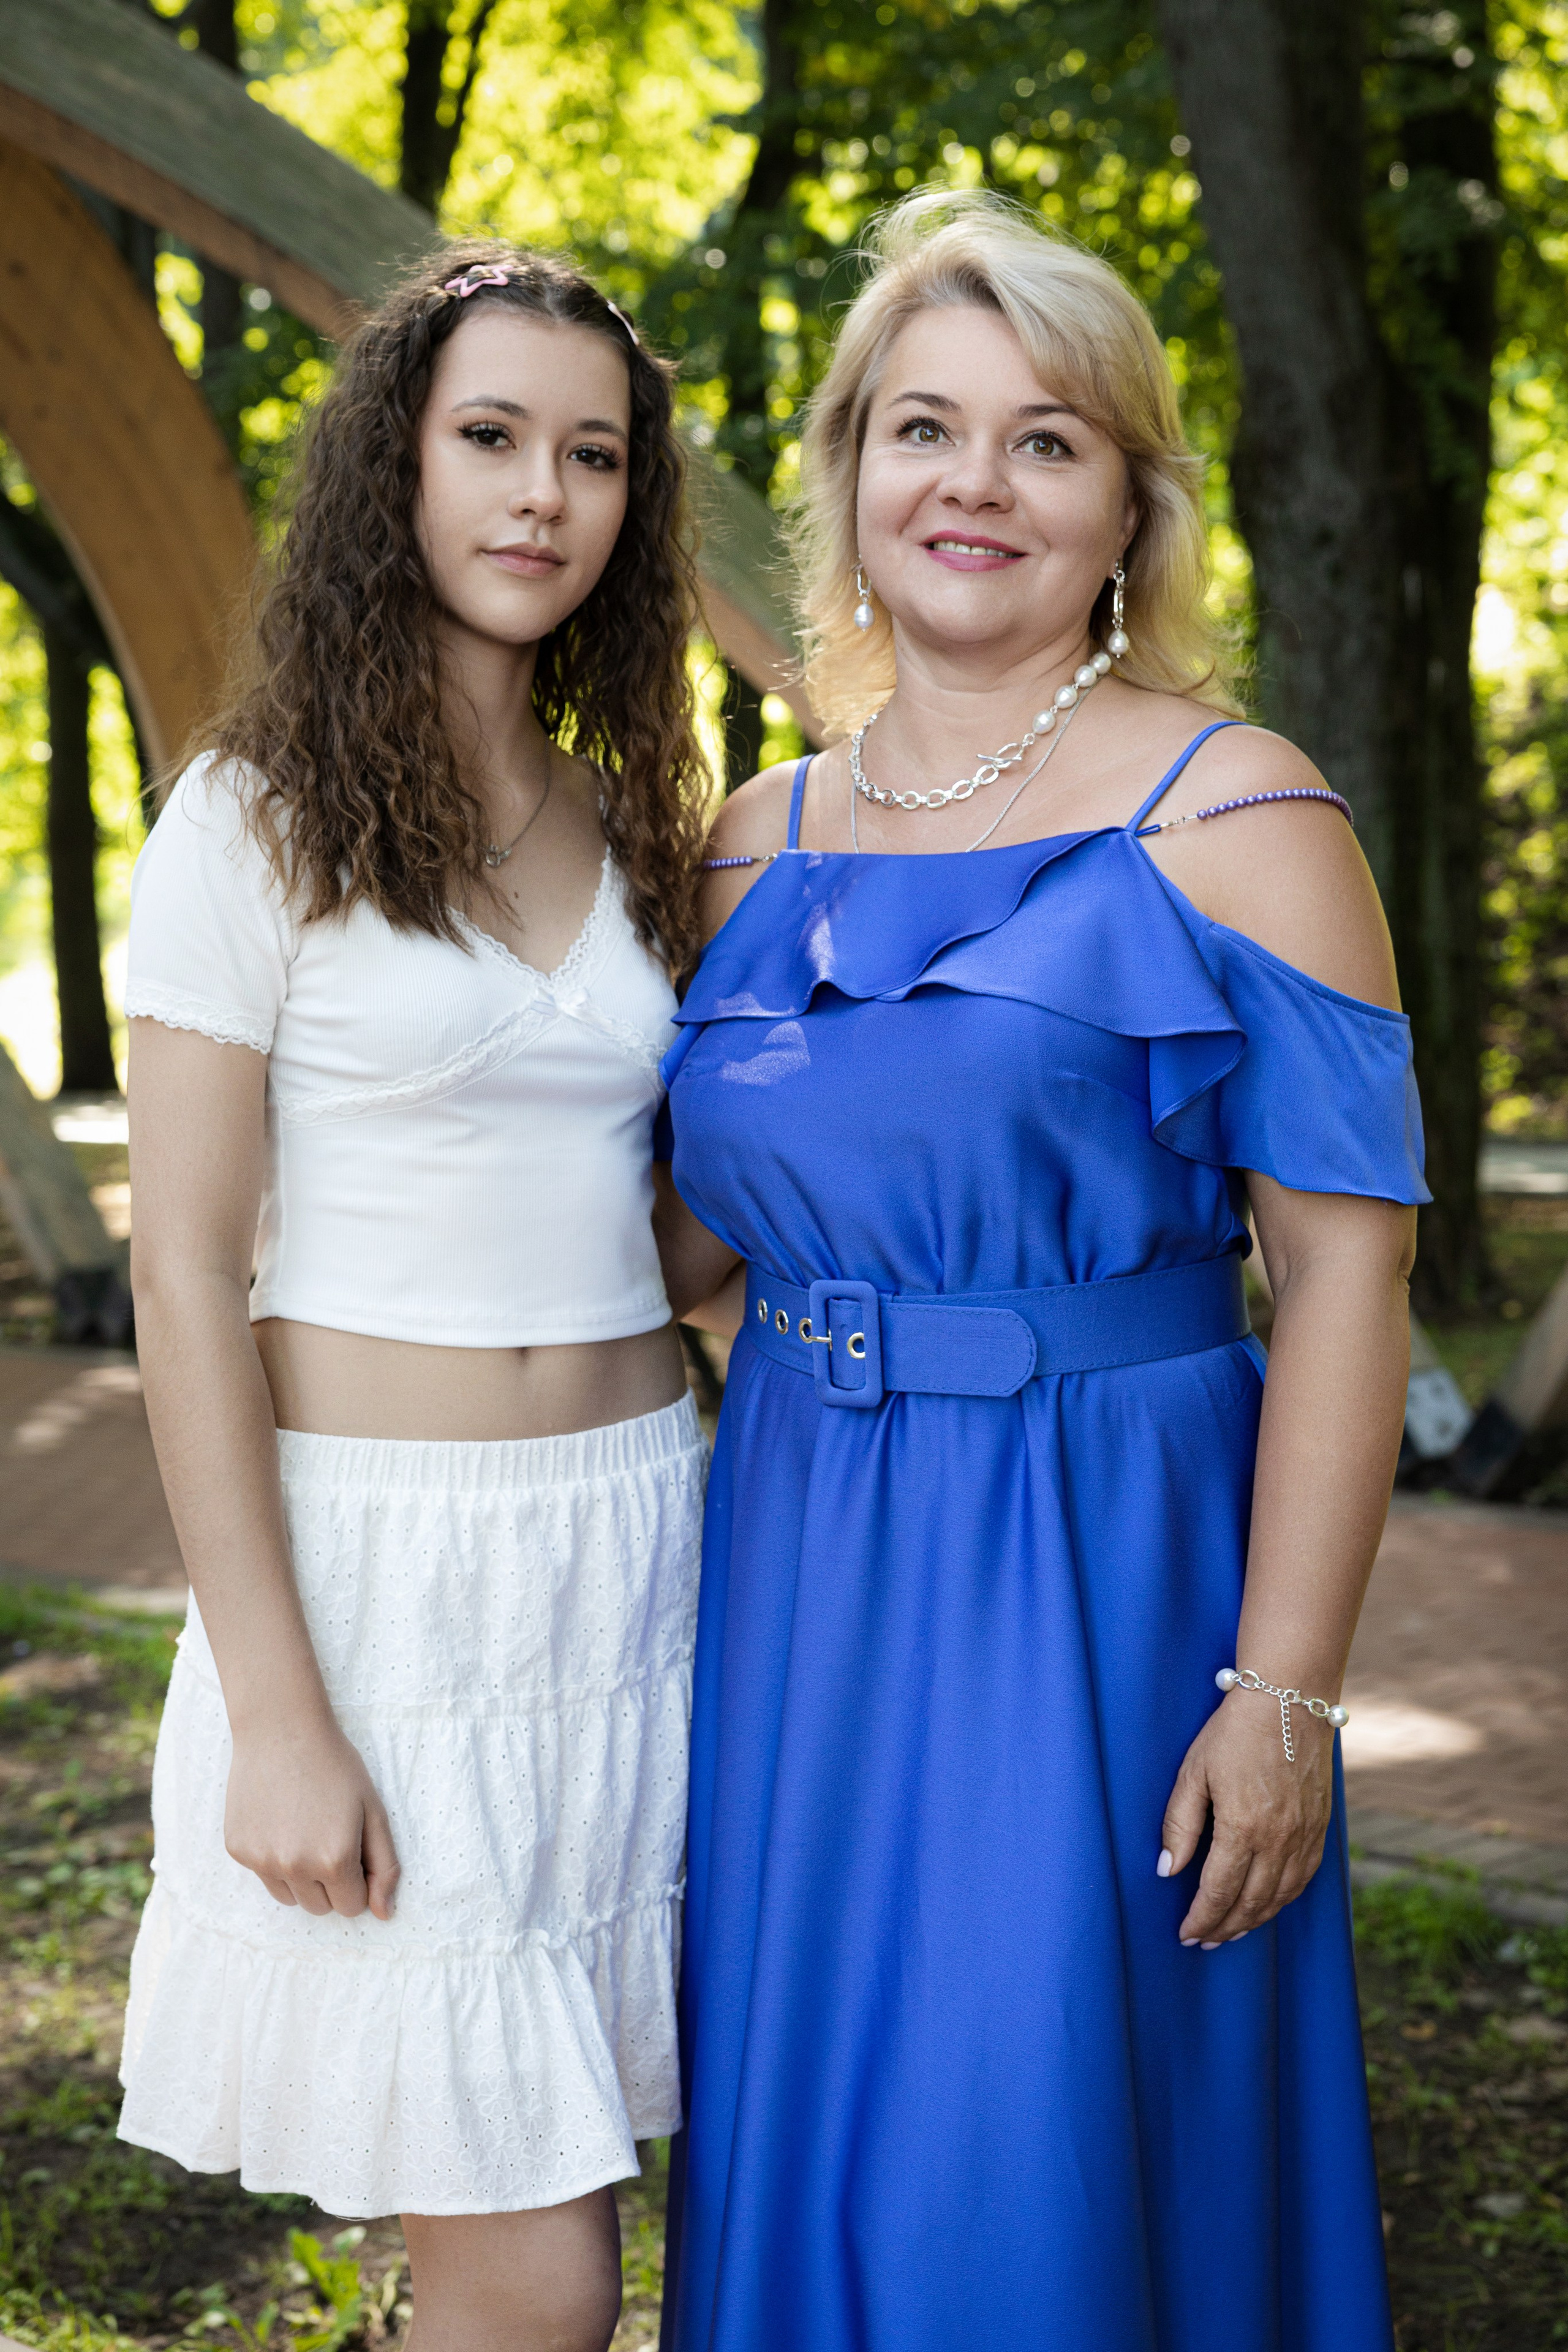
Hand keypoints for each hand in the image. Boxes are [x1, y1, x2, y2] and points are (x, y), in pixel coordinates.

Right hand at [225, 1713, 399, 1920]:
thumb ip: (384, 1866)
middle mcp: (295, 1867)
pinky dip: (274, 1859)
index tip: (354, 1850)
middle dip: (331, 1882)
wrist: (282, 1730)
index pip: (352, 1907)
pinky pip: (264, 1876)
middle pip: (321, 1907)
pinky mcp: (238, 1850)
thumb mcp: (373, 1811)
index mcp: (334, 1860)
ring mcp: (262, 1861)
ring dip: (302, 1877)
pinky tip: (280, 1821)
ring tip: (305, 1829)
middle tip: (329, 1836)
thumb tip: (384, 1915)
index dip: (358, 1880)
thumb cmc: (336, 1767)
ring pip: (291, 1898)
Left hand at [1159, 1688, 1332, 1945]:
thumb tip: (1167, 1870)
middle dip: (1225, 1928)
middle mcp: (1279, 1840)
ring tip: (1231, 1931)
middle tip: (1204, 1941)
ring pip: (1280, 1897)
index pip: (1218, 1891)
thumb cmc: (1234, 1731)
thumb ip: (1179, 1824)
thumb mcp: (1193, 1772)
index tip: (1185, 1934)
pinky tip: (1268, 1904)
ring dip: (1255, 1920)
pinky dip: (1284, 1900)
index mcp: (1243, 1828)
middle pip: (1251, 1903)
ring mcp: (1305, 1836)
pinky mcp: (1321, 1828)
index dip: (1201, 1919)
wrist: (1289, 1700)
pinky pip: (1304, 1879)